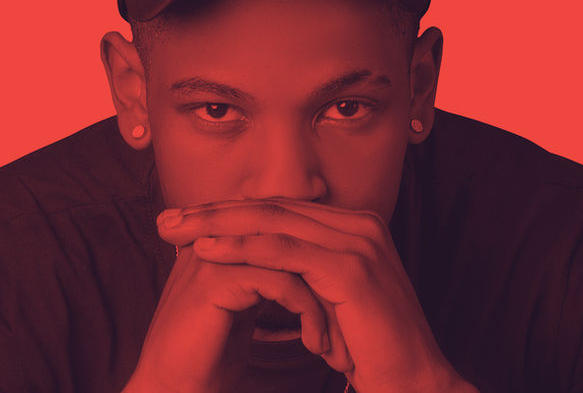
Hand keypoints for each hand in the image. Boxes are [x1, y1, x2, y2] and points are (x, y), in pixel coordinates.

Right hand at [123, 235, 333, 392]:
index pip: (283, 225)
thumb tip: (308, 271)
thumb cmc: (207, 355)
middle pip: (290, 235)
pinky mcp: (215, 280)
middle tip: (355, 312)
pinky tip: (316, 343)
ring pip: (292, 256)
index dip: (318, 259)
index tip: (347, 300)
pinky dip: (309, 313)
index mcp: (220, 237)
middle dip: (328, 276)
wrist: (171, 388)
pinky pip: (281, 281)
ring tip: (337, 338)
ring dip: (325, 299)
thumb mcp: (244, 307)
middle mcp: (215, 236)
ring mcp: (213, 255)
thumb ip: (265, 279)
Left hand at [156, 198, 472, 392]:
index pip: (279, 208)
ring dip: (216, 224)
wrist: (413, 385)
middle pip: (271, 206)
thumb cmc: (367, 348)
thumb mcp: (328, 296)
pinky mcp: (351, 270)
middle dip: (213, 211)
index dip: (228, 211)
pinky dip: (240, 248)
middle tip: (168, 217)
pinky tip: (207, 250)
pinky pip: (283, 251)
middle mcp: (360, 225)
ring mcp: (358, 243)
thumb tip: (251, 251)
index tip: (185, 217)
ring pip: (272, 222)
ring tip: (176, 228)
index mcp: (354, 226)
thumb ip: (301, 266)